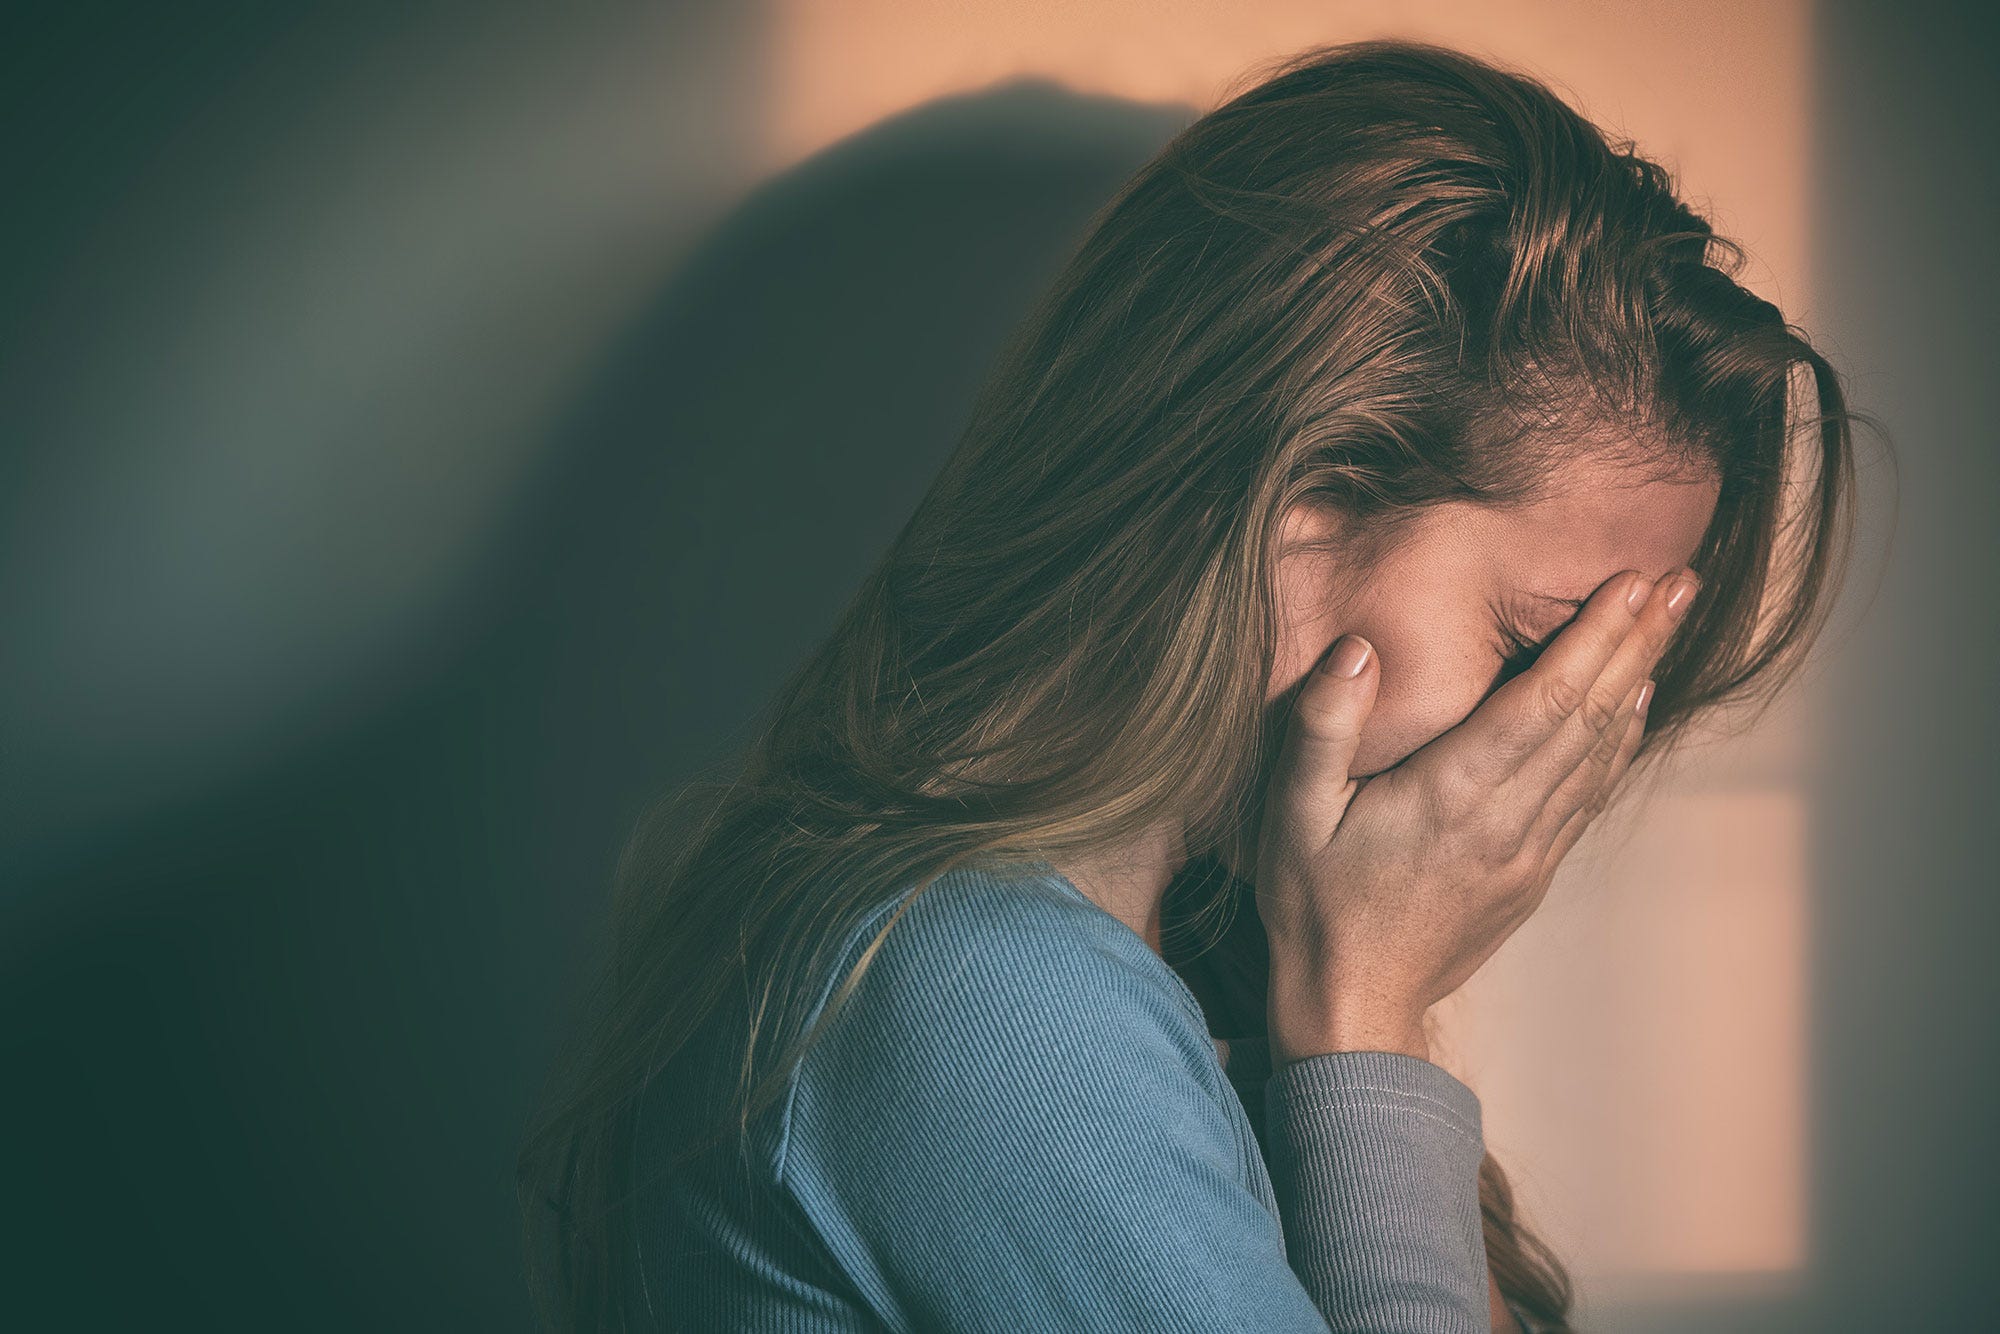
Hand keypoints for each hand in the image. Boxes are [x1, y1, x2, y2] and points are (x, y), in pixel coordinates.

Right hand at [1256, 565, 1701, 1064]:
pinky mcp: (1532, 874)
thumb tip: (1356, 649)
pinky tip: (1635, 704)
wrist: (1353, 1007)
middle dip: (1639, 642)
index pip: (1544, 702)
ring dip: (1640, 680)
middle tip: (1682, 580)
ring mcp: (1528, 851)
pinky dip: (1620, 740)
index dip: (1595, 638)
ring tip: (1674, 623)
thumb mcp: (1291, 814)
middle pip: (1590, 717)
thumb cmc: (1313, 904)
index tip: (1634, 582)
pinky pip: (1590, 793)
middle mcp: (1506, 820)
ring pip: (1601, 752)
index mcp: (1452, 795)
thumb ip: (1322, 727)